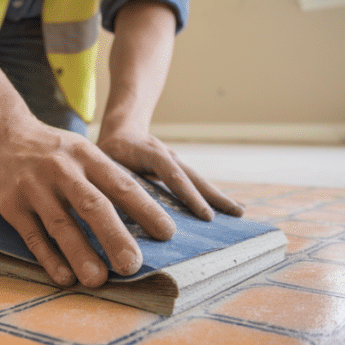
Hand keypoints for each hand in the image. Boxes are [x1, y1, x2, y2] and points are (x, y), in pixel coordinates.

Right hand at [0, 120, 175, 288]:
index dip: (145, 209)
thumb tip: (145, 218)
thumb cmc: (54, 151)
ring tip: (98, 280)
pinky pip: (33, 236)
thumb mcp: (83, 152)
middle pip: (92, 205)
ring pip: (61, 224)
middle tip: (133, 265)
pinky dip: (49, 258)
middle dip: (114, 236)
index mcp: (87, 156)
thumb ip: (108, 179)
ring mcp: (34, 187)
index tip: (166, 233)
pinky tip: (65, 277)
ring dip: (80, 254)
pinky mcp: (11, 205)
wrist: (2, 132)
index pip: (121, 184)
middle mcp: (62, 170)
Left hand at [97, 128, 244, 220]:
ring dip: (218, 197)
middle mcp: (169, 157)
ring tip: (239, 213)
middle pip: (195, 177)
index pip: (173, 175)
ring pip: (199, 180)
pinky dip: (210, 196)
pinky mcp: (178, 169)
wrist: (123, 128)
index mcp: (151, 153)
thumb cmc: (108, 149)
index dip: (189, 195)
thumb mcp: (104, 160)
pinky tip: (223, 211)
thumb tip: (113, 210)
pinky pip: (195, 183)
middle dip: (215, 197)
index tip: (206, 215)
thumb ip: (110, 179)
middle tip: (236, 214)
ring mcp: (176, 162)